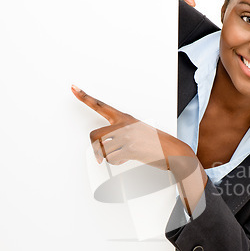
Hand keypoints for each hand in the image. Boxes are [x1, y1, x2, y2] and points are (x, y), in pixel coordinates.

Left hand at [71, 85, 189, 169]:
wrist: (173, 151)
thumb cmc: (157, 144)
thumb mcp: (138, 132)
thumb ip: (121, 134)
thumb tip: (105, 147)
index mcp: (125, 118)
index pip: (101, 106)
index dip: (85, 97)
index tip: (73, 88)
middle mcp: (124, 125)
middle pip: (94, 135)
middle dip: (95, 147)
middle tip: (100, 154)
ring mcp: (126, 136)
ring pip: (103, 150)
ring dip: (112, 157)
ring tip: (126, 154)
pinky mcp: (129, 148)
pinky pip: (112, 159)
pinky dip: (118, 162)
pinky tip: (130, 158)